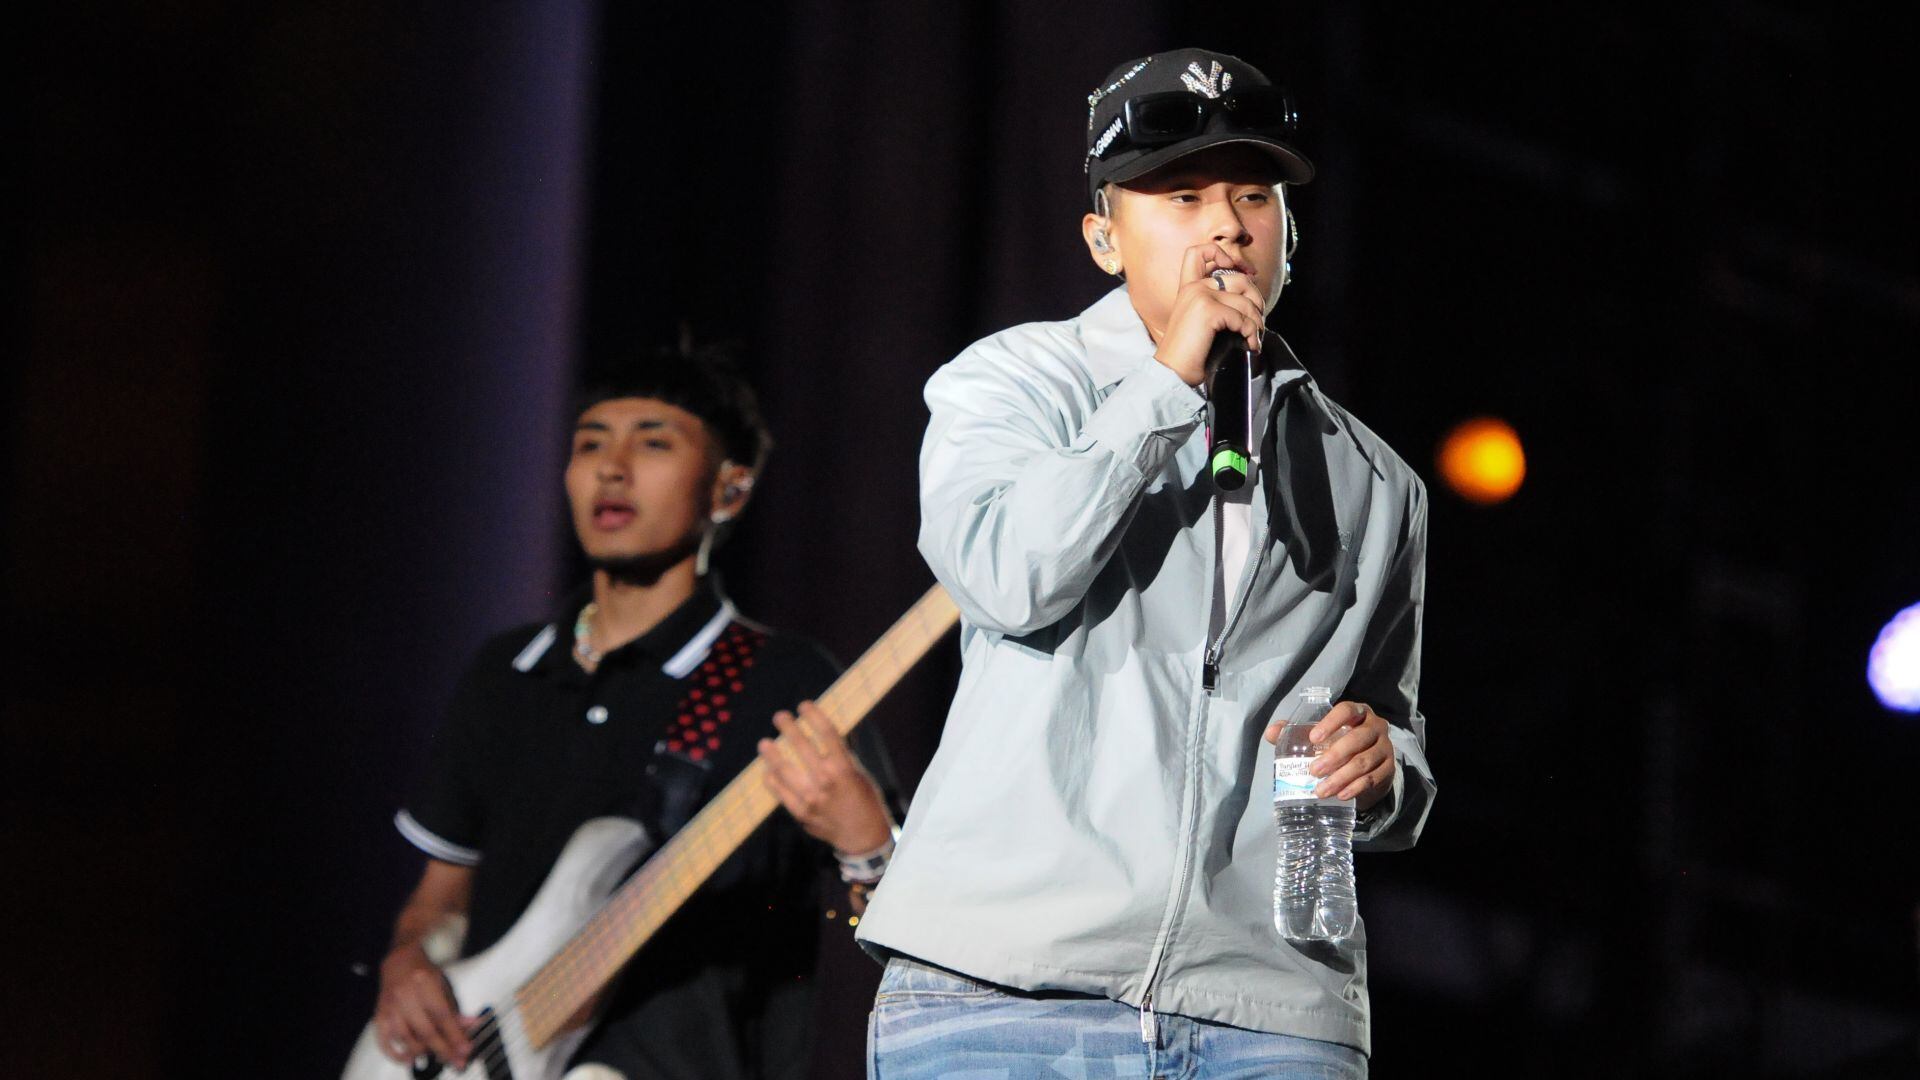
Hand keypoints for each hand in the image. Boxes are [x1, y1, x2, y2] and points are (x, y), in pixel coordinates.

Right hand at [373, 942, 473, 1067]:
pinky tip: (408, 1060)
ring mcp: (389, 1007)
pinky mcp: (379, 1016)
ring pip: (406, 1038)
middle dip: (443, 1049)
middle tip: (456, 1061)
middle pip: (425, 1030)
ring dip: (422, 1052)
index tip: (465, 1050)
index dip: (454, 1035)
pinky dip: (395, 1054)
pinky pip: (384, 1041)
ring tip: (437, 1056)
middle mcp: (405, 995)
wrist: (398, 961)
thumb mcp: (443, 985)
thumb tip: (471, 1026)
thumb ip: (454, 1008)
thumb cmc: (423, 973)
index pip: (442, 1015)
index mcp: (425, 983)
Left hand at [758, 701, 893, 854]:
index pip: (826, 733)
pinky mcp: (800, 812)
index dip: (813, 715)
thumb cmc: (864, 800)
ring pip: (783, 769)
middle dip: (788, 727)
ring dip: (772, 753)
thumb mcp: (860, 774)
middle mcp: (826, 780)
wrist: (862, 837)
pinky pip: (779, 791)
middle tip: (779, 716)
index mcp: (844, 768)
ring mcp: (810, 797)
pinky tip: (768, 770)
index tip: (804, 705)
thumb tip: (825, 732)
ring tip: (764, 743)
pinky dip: (772, 779)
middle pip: (801, 745)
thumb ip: (841, 755)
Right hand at [1152, 242, 1267, 384]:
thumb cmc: (1188, 353)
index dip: (1222, 254)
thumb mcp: (1199, 321)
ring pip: (1246, 301)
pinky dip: (1251, 333)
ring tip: (1255, 337)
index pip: (1199, 252)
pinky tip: (1250, 345)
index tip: (1235, 272)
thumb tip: (1250, 301)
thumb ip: (1216, 304)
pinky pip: (1243, 318)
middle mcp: (1194, 288)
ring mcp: (1200, 296)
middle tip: (1258, 319)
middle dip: (1256, 299)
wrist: (1173, 372)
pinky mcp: (1208, 311)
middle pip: (1239, 278)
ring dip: (1257, 322)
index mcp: (1188, 288)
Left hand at [1264, 700, 1394, 809]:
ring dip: (1341, 777)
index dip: (1331, 723)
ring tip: (1321, 790)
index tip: (1313, 739)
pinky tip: (1340, 794)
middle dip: (1334, 756)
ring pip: (1364, 762)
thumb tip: (1271, 733)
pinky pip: (1373, 778)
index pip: (1347, 710)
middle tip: (1314, 771)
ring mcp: (1385, 748)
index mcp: (1357, 712)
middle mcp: (1375, 726)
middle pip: (1357, 739)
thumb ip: (1295, 732)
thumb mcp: (1320, 736)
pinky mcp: (1389, 769)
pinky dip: (1355, 787)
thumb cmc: (1338, 744)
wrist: (1369, 766)